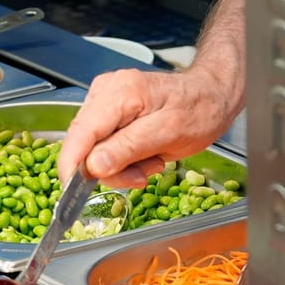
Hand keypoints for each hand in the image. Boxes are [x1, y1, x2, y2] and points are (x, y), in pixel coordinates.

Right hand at [61, 0, 246, 187]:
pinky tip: (147, 155)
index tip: (74, 192)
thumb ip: (129, 149)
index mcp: (119, 93)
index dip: (72, 165)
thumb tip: (93, 166)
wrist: (212, 96)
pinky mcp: (111, 111)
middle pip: (85, 144)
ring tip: (152, 161)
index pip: (80, 133)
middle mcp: (107, 92)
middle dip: (111, 168)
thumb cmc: (198, 110)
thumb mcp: (168, 133)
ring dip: (122, 165)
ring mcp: (107, 100)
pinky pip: (105, 145)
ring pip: (94, 148)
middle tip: (143, 174)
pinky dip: (124, 158)